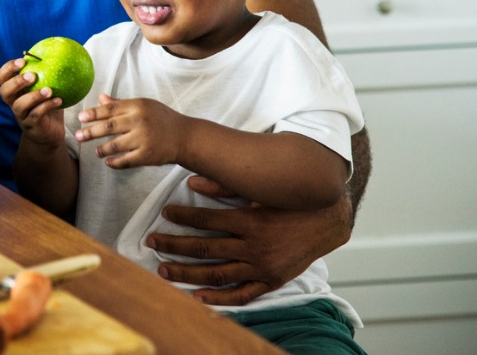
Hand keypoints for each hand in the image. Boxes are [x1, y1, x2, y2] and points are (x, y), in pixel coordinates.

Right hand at [0, 57, 64, 147]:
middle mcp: (14, 103)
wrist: (50, 133)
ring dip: (34, 96)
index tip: (22, 60)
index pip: (2, 77)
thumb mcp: (47, 88)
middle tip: (32, 75)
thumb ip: (48, 74)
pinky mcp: (31, 126)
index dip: (8, 68)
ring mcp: (21, 116)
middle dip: (16, 82)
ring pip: (19, 105)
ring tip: (49, 90)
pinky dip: (47, 106)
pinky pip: (36, 115)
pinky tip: (59, 101)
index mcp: (15, 91)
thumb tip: (61, 50)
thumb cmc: (48, 106)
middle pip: (4, 92)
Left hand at [75, 94, 186, 167]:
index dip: (93, 113)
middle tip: (78, 136)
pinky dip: (115, 163)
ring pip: (115, 145)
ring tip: (96, 152)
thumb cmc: (162, 118)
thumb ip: (121, 103)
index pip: (110, 109)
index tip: (80, 117)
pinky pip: (126, 161)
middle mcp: (139, 121)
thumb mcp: (144, 105)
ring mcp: (143, 139)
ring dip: (102, 149)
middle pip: (109, 127)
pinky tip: (108, 163)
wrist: (185, 136)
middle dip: (90, 132)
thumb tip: (100, 97)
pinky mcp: (147, 155)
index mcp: (137, 106)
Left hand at [148, 175, 353, 305]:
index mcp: (251, 221)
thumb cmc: (290, 201)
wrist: (327, 221)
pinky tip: (197, 296)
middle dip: (174, 245)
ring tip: (163, 269)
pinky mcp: (271, 281)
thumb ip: (226, 185)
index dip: (183, 215)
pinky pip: (242, 295)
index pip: (207, 220)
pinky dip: (220, 299)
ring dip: (187, 273)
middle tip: (151, 241)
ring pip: (217, 274)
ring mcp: (263, 267)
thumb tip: (193, 180)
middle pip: (205, 249)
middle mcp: (254, 247)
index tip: (165, 212)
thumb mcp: (260, 189)